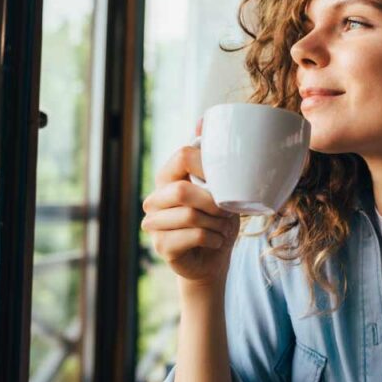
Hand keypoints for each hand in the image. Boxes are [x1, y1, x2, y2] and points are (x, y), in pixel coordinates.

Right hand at [141, 120, 239, 288]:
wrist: (212, 260)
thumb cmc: (216, 220)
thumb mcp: (220, 187)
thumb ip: (211, 159)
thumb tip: (202, 121)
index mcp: (168, 176)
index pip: (182, 156)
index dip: (208, 166)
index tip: (224, 183)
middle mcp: (155, 198)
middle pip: (182, 190)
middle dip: (213, 202)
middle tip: (227, 212)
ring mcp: (154, 224)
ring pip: (190, 215)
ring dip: (217, 223)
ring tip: (223, 228)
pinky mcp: (162, 246)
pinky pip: (194, 236)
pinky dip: (214, 238)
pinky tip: (216, 241)